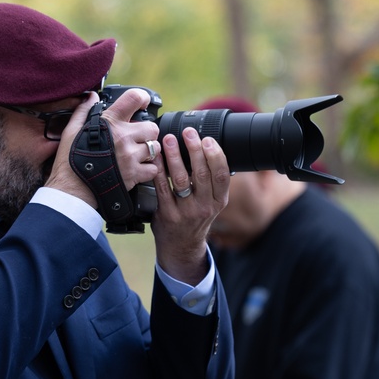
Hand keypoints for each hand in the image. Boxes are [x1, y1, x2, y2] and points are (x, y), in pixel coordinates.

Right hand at [43, 89, 162, 208]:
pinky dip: (148, 169)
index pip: (134, 98)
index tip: (142, 103)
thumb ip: (83, 111)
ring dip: (149, 151)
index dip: (142, 98)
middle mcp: (123, 137)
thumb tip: (91, 97)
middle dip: (147, 132)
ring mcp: (130, 157)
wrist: (72, 189)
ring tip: (136, 155)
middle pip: (152, 127)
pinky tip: (137, 169)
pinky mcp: (134, 175)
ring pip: (155, 148)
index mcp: (110, 122)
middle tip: (137, 138)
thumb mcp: (71, 131)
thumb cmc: (70, 161)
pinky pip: (153, 168)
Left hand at [150, 127, 230, 284]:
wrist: (181, 246)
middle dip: (195, 149)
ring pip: (180, 180)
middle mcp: (205, 207)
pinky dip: (158, 170)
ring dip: (175, 156)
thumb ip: (211, 180)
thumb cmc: (195, 216)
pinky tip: (156, 157)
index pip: (222, 175)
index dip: (216, 155)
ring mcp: (185, 212)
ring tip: (169, 139)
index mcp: (218, 200)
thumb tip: (207, 146)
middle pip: (202, 174)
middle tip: (188, 132)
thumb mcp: (211, 202)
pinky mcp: (167, 214)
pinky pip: (161, 188)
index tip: (208, 139)